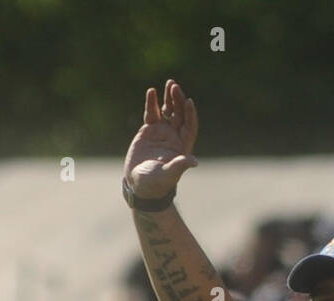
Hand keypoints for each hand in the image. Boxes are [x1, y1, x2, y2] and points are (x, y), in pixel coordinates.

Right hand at [123, 79, 198, 199]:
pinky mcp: (149, 130)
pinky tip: (151, 91)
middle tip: (175, 87)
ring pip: (168, 111)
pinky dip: (152, 103)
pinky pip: (152, 113)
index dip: (190, 114)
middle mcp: (175, 137)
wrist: (140, 184)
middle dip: (179, 101)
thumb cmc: (156, 183)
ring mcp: (162, 132)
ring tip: (169, 83)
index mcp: (183, 146)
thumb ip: (179, 166)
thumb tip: (194, 161)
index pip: (190, 126)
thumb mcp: (168, 175)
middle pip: (180, 115)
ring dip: (169, 98)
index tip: (189, 101)